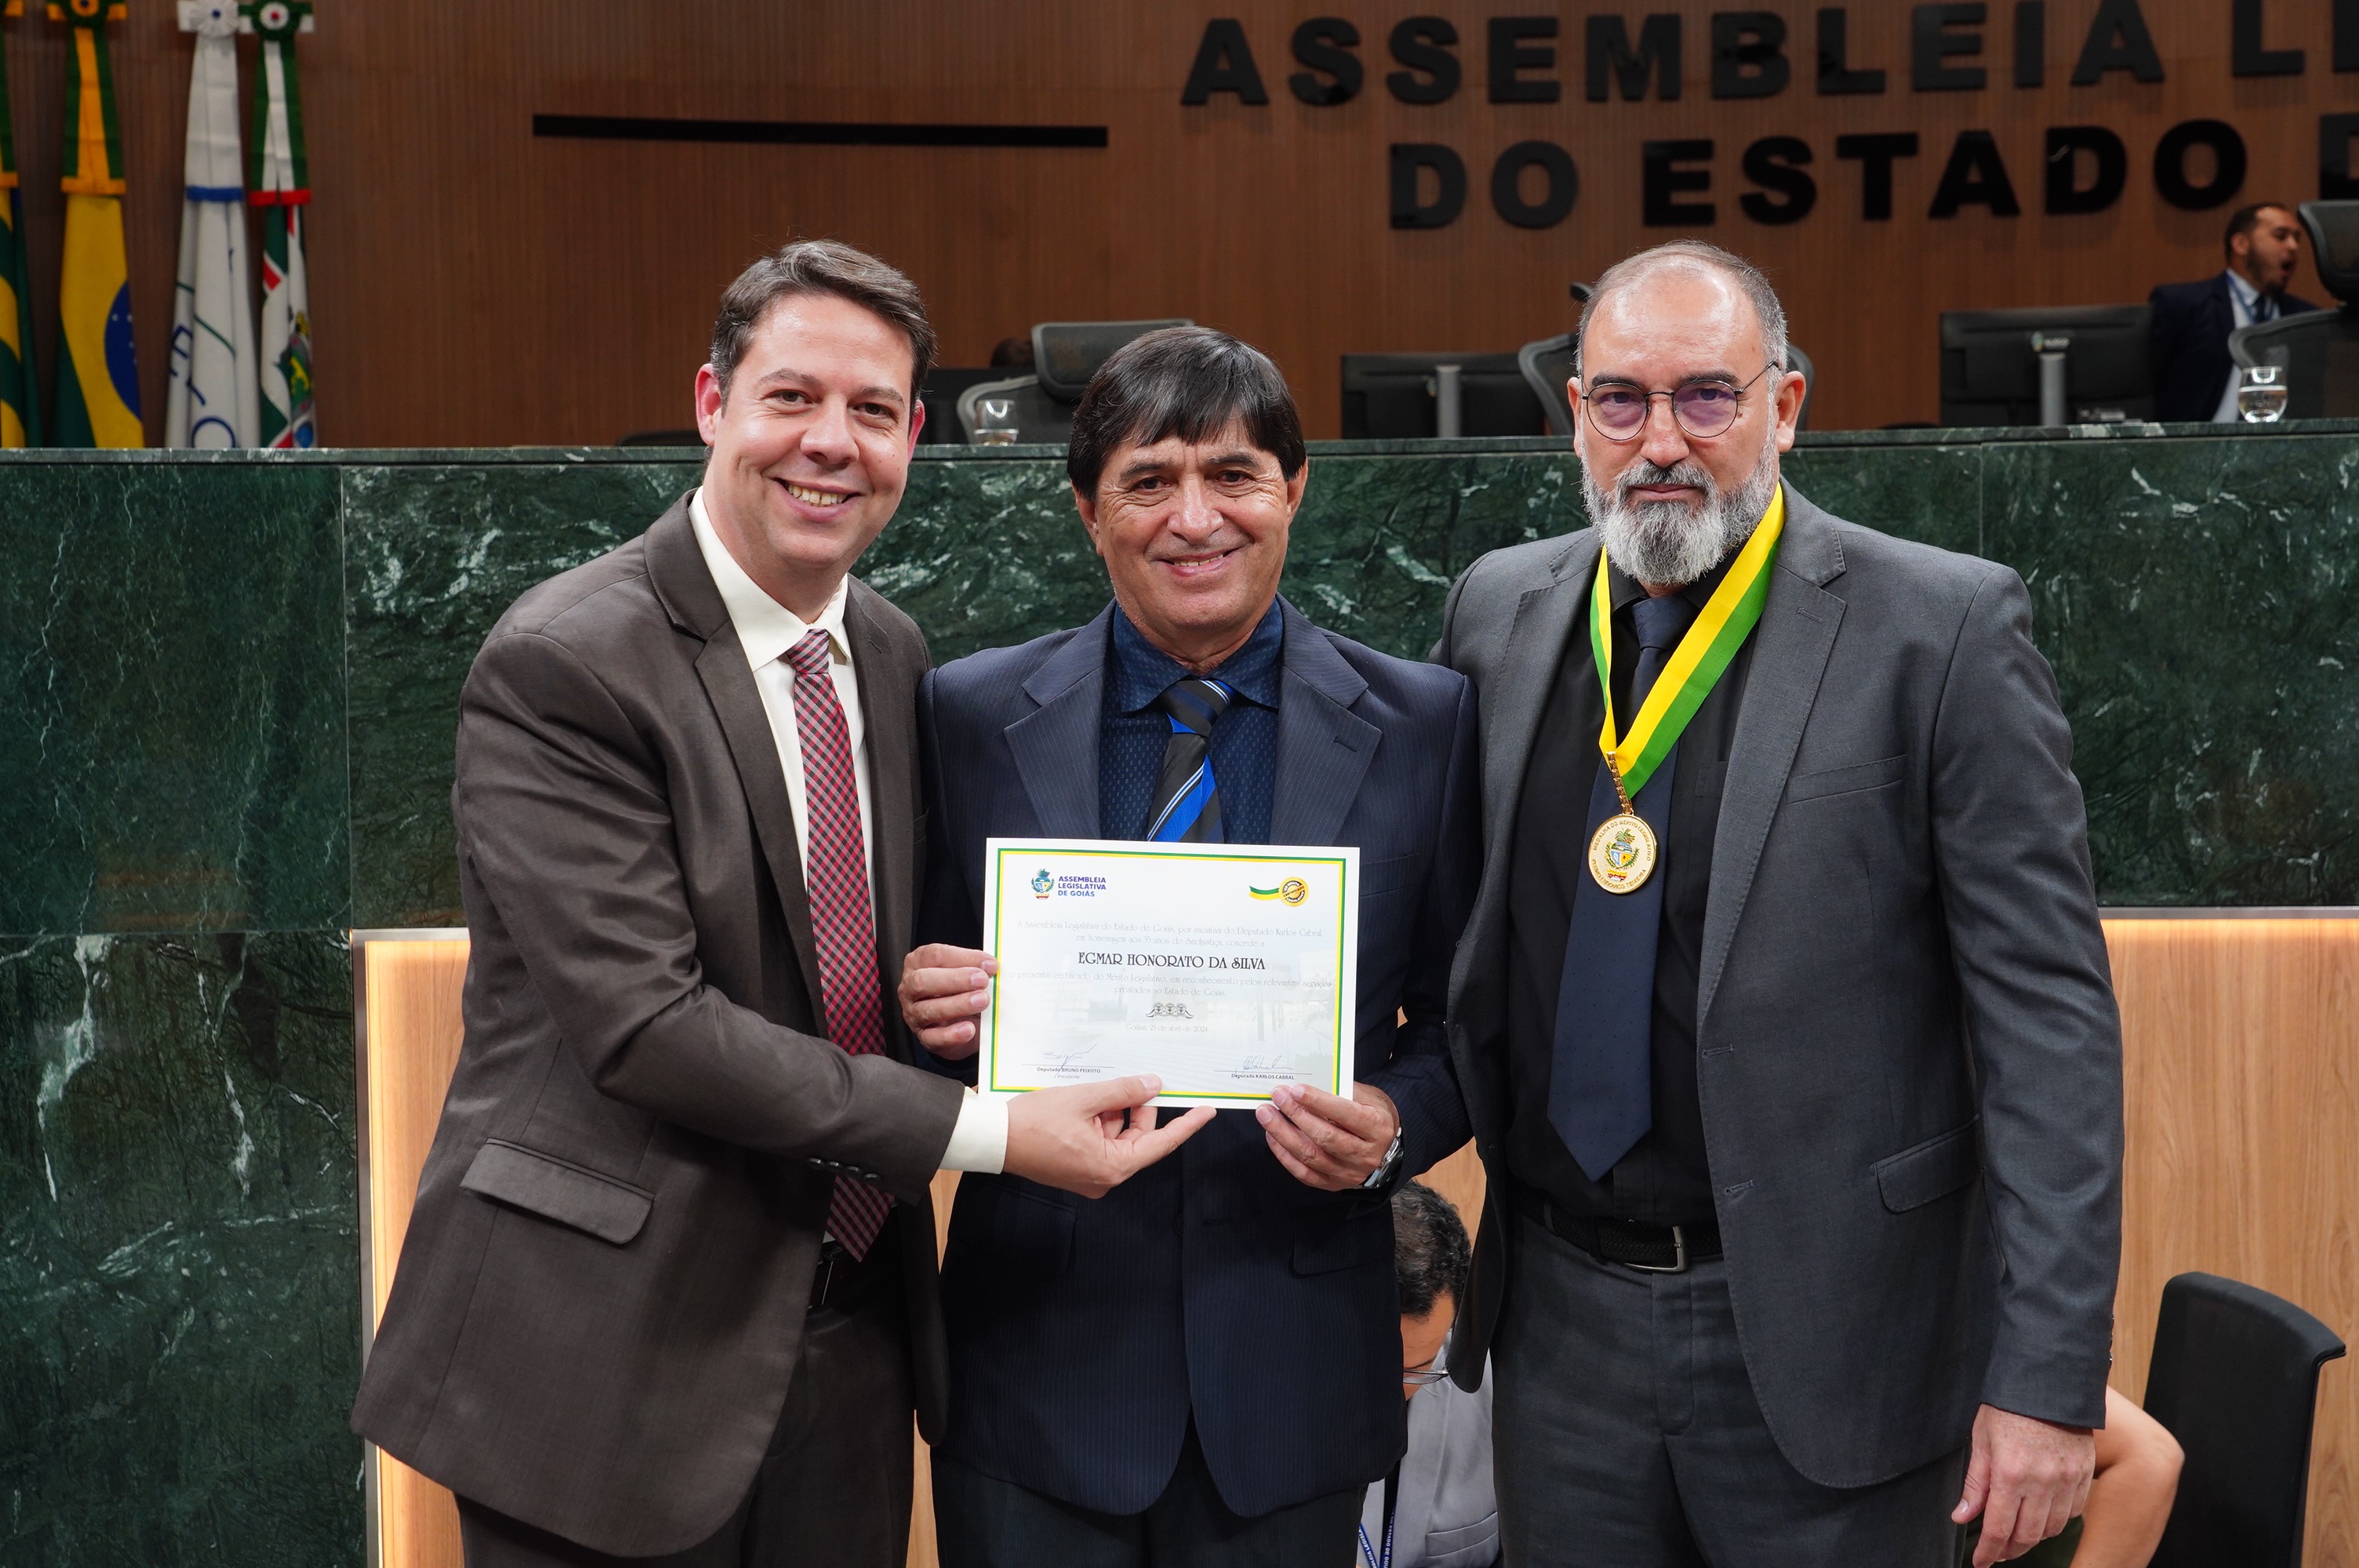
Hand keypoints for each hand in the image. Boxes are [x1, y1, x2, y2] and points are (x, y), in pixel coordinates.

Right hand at [898, 943, 994, 1059]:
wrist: (958, 1022)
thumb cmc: (959, 990)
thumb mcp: (964, 972)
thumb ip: (974, 967)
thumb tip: (990, 966)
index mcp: (918, 963)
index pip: (935, 956)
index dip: (963, 958)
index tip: (988, 964)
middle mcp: (910, 988)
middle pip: (923, 981)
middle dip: (956, 980)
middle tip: (982, 980)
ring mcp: (913, 1014)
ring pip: (928, 1010)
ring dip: (958, 1005)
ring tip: (981, 1001)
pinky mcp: (924, 1037)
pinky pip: (933, 1037)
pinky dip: (952, 1034)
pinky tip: (969, 1029)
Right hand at [1003, 1075, 1215, 1199]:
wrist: (994, 1139)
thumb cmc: (1034, 1123)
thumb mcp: (1084, 1099)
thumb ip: (1123, 1091)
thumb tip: (1153, 1085)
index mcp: (1113, 1167)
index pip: (1161, 1144)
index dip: (1186, 1125)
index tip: (1208, 1110)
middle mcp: (1105, 1177)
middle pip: (1138, 1137)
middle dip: (1136, 1107)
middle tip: (1135, 1080)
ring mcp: (1090, 1174)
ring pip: (1118, 1136)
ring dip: (1113, 1111)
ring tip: (1098, 1089)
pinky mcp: (1077, 1167)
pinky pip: (1100, 1140)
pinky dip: (1099, 1119)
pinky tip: (1088, 1100)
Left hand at [1255, 1082, 1399, 1189]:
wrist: (1384, 1144)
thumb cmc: (1371, 1113)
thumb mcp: (1367, 1096)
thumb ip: (1340, 1091)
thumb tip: (1305, 1087)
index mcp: (1377, 1128)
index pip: (1346, 1114)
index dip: (1319, 1102)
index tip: (1295, 1090)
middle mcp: (1366, 1155)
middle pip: (1326, 1137)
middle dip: (1297, 1115)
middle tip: (1277, 1097)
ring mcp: (1349, 1173)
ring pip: (1312, 1156)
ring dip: (1284, 1134)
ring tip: (1266, 1115)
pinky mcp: (1334, 1184)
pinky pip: (1304, 1173)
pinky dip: (1285, 1155)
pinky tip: (1272, 1137)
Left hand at [1953, 1405, 2095, 1564]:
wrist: (2048, 1382)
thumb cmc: (2007, 1407)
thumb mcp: (1981, 1440)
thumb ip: (1975, 1484)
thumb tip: (1961, 1517)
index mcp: (2010, 1474)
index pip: (1998, 1527)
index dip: (1988, 1551)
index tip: (1981, 1562)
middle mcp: (2041, 1482)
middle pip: (2027, 1535)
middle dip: (2009, 1550)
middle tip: (1997, 1553)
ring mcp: (2067, 1480)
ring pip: (2051, 1528)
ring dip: (2033, 1538)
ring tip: (2017, 1535)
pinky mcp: (2084, 1475)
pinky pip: (2073, 1513)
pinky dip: (2056, 1521)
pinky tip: (2042, 1516)